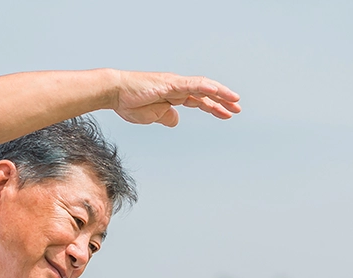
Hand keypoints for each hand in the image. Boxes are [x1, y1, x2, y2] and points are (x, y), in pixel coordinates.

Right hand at [111, 71, 240, 127]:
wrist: (114, 93)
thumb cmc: (130, 103)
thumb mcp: (153, 116)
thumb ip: (166, 117)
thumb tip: (175, 120)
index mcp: (175, 95)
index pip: (200, 99)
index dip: (214, 106)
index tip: (227, 114)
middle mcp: (177, 87)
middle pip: (206, 92)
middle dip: (223, 100)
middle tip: (238, 108)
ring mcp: (174, 84)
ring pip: (202, 86)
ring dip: (220, 93)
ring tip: (235, 100)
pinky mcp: (169, 83)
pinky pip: (190, 84)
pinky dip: (204, 86)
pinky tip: (216, 90)